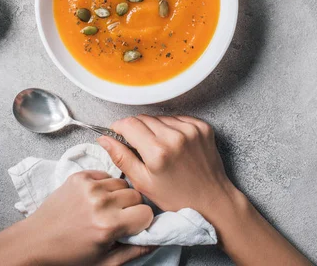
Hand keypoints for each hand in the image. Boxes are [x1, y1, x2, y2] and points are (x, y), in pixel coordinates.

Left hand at [25, 170, 153, 265]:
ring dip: (118, 195)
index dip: (142, 222)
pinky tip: (94, 199)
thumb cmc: (69, 257)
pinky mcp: (79, 176)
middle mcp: (100, 202)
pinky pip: (105, 174)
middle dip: (132, 207)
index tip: (133, 227)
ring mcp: (89, 186)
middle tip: (118, 219)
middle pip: (136, 194)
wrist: (36, 242)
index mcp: (109, 226)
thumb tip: (158, 240)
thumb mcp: (103, 263)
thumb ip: (134, 252)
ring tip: (105, 208)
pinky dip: (104, 185)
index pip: (146, 213)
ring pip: (122, 182)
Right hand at [98, 115, 237, 224]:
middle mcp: (175, 136)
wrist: (213, 199)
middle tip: (139, 146)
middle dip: (135, 129)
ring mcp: (191, 129)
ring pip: (159, 117)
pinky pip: (177, 118)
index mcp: (157, 152)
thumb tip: (103, 139)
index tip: (117, 134)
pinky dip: (171, 127)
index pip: (129, 124)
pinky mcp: (202, 126)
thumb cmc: (177, 197)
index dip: (119, 127)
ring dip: (154, 127)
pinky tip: (173, 143)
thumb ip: (122, 158)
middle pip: (143, 118)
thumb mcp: (143, 183)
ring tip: (159, 148)